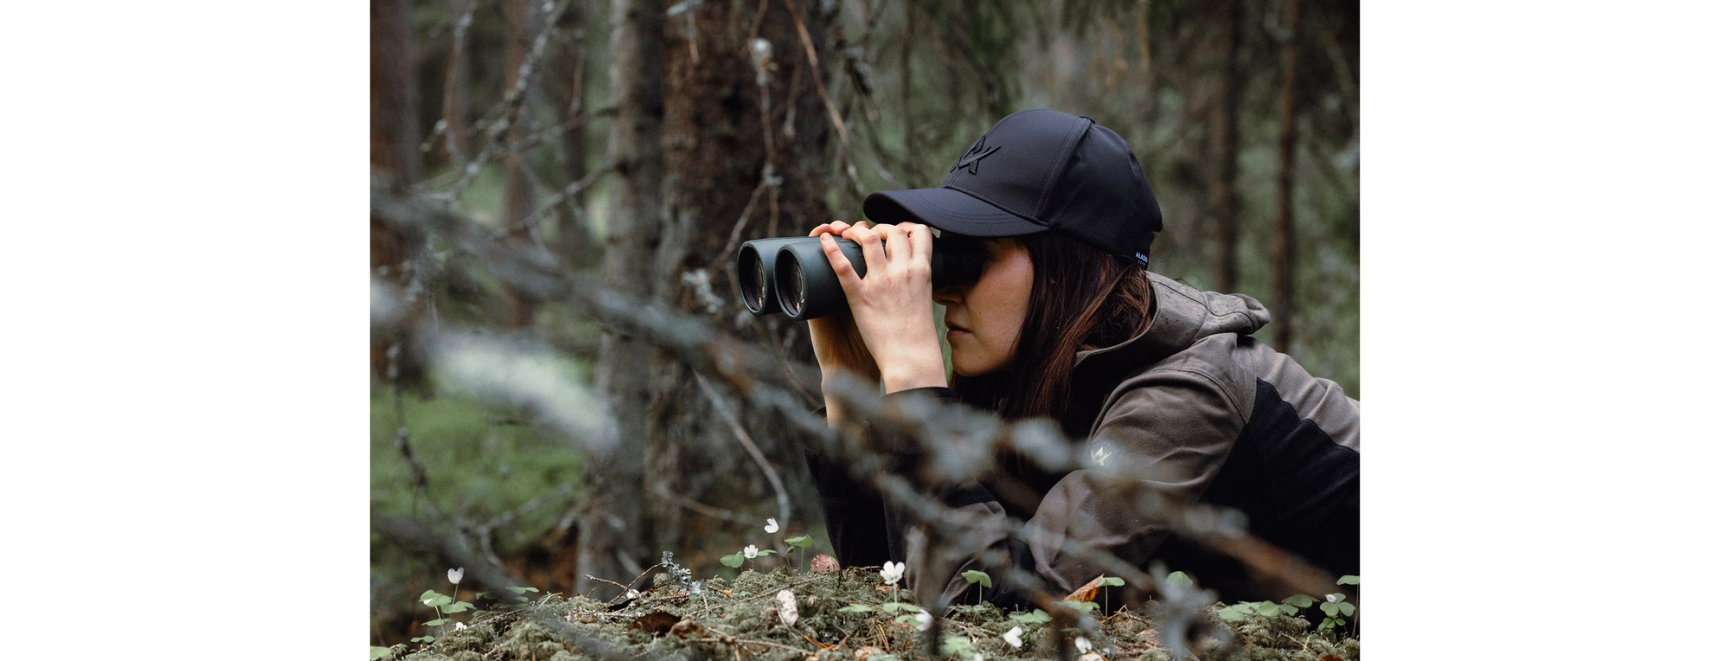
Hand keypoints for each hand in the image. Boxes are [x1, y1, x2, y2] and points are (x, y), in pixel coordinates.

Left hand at [814, 221, 947, 394]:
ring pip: (868, 238)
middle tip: (869, 235)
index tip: (896, 232)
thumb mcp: (926, 299)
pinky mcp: (860, 297)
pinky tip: (823, 240)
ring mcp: (881, 282)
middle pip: (891, 230)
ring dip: (856, 231)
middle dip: (879, 227)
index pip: (918, 232)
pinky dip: (830, 249)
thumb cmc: (920, 336)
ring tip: (848, 235)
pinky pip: (842, 267)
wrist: (911, 359)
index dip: (905, 226)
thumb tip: (912, 273)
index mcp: (922, 271)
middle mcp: (903, 271)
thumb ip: (917, 282)